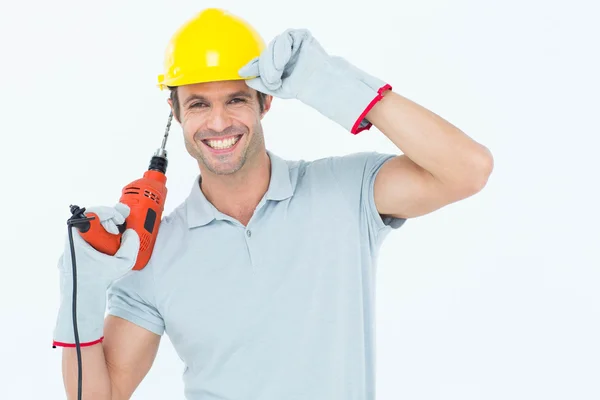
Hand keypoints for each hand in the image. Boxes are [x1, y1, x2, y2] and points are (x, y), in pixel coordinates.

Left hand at [53, 203, 139, 345]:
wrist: (80, 303)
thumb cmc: (96, 283)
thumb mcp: (121, 263)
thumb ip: (130, 245)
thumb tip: (131, 233)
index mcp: (77, 237)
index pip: (91, 213)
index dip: (108, 212)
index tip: (119, 219)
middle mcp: (71, 241)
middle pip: (92, 222)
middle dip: (109, 224)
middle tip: (118, 231)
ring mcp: (70, 250)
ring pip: (90, 233)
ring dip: (105, 235)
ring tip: (114, 244)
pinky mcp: (73, 258)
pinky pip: (88, 244)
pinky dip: (100, 244)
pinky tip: (109, 253)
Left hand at [239, 28, 391, 133]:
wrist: (323, 85)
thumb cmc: (304, 89)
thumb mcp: (279, 88)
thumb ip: (263, 82)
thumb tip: (246, 77)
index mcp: (277, 61)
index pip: (261, 60)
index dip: (251, 65)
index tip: (241, 72)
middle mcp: (283, 50)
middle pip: (266, 53)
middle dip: (265, 67)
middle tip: (270, 80)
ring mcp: (292, 43)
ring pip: (274, 46)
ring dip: (273, 61)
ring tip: (276, 75)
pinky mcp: (301, 37)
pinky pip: (287, 38)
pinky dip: (283, 49)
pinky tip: (284, 61)